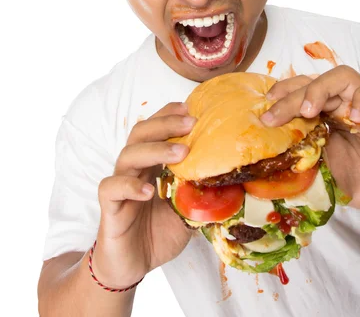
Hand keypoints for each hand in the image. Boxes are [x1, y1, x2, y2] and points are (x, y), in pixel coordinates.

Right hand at [93, 103, 195, 287]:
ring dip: (155, 150)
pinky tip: (149, 190)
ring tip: (182, 153)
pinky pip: (112, 188)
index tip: (191, 108)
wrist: (130, 267)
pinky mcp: (109, 208)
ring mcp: (120, 186)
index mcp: (151, 165)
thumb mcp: (188, 213)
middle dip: (165, 124)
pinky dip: (130, 186)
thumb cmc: (157, 234)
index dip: (169, 115)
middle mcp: (134, 170)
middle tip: (191, 123)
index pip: (155, 130)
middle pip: (141, 133)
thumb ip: (203, 195)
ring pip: (128, 155)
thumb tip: (235, 184)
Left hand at [260, 66, 359, 211]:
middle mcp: (343, 104)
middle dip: (291, 95)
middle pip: (314, 82)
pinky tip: (355, 116)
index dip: (282, 94)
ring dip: (321, 88)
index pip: (300, 91)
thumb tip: (266, 168)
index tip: (264, 108)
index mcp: (325, 115)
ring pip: (343, 75)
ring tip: (310, 111)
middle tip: (275, 116)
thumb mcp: (323, 173)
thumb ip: (301, 162)